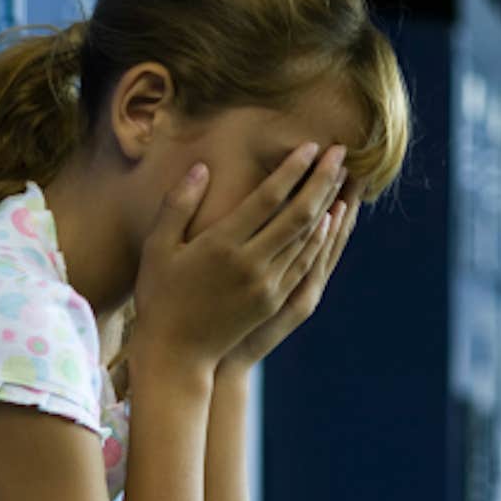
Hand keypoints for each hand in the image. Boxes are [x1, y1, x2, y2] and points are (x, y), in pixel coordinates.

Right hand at [131, 143, 349, 376]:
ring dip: (329, 205)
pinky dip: (321, 239)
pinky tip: (329, 220)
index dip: (293, 169)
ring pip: (308, 239)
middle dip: (323, 180)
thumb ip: (178, 205)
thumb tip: (202, 168)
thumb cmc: (159, 297)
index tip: (312, 145)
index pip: (268, 198)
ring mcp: (266, 286)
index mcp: (221, 246)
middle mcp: (250, 264)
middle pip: (299, 215)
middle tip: (342, 152)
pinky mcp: (273, 302)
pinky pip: (305, 264)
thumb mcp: (157, 248)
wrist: (176, 354)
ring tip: (343, 178)